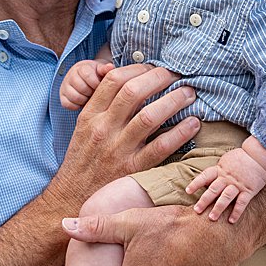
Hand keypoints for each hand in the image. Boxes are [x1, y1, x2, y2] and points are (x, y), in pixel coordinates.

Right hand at [46, 64, 199, 214]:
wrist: (73, 197)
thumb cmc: (84, 159)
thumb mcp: (84, 127)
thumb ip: (103, 104)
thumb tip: (131, 80)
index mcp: (90, 115)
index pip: (114, 79)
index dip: (139, 68)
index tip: (154, 67)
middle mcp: (104, 129)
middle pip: (134, 92)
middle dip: (160, 78)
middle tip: (177, 75)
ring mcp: (119, 149)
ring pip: (150, 116)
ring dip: (174, 100)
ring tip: (188, 94)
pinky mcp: (133, 169)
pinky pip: (161, 146)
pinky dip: (180, 132)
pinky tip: (193, 123)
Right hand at [60, 60, 113, 109]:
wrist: (88, 78)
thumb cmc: (97, 75)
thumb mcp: (102, 70)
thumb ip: (106, 69)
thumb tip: (110, 67)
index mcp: (81, 67)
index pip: (88, 76)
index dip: (96, 84)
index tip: (100, 87)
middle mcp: (70, 75)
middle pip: (82, 88)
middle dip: (91, 93)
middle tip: (95, 93)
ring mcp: (65, 86)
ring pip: (74, 97)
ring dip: (84, 100)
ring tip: (90, 97)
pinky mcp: (62, 96)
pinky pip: (67, 104)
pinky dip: (76, 106)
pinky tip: (83, 102)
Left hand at [185, 147, 265, 222]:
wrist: (260, 156)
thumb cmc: (242, 158)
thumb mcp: (226, 160)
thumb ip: (217, 170)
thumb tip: (206, 179)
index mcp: (220, 169)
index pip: (205, 176)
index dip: (196, 183)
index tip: (188, 191)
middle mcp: (227, 178)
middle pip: (213, 190)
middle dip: (204, 200)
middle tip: (196, 210)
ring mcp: (238, 185)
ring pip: (226, 197)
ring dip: (218, 208)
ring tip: (212, 218)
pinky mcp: (249, 190)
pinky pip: (242, 203)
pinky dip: (237, 212)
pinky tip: (231, 221)